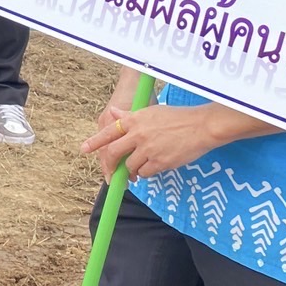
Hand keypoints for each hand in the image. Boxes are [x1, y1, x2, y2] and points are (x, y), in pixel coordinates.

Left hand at [81, 104, 217, 179]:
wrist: (201, 126)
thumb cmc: (178, 118)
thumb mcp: (151, 112)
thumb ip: (130, 116)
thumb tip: (113, 112)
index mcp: (135, 120)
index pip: (108, 130)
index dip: (95, 141)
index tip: (84, 149)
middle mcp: (138, 134)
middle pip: (113, 153)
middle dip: (110, 165)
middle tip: (112, 172)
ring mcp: (148, 149)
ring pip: (130, 166)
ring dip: (133, 170)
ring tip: (141, 168)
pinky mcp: (160, 162)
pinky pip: (145, 173)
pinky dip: (146, 173)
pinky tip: (153, 167)